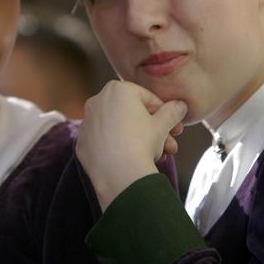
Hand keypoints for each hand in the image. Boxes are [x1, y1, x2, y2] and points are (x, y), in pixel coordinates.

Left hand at [76, 80, 186, 210]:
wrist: (118, 174)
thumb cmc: (141, 142)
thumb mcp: (163, 125)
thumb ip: (172, 111)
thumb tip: (180, 105)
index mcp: (117, 89)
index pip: (148, 99)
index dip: (165, 114)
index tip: (175, 128)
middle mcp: (97, 100)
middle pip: (133, 115)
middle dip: (154, 131)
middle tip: (170, 145)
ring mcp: (87, 122)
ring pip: (120, 128)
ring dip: (140, 140)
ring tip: (158, 157)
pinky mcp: (82, 142)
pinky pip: (106, 142)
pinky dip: (119, 148)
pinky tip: (133, 161)